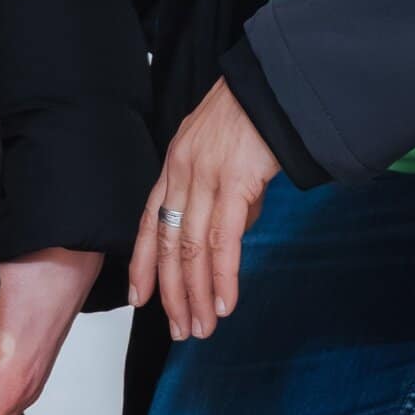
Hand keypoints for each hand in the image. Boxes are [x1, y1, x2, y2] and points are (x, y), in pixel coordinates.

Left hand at [129, 78, 277, 340]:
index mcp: (174, 165)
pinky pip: (224, 241)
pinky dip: (223, 277)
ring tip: (203, 327)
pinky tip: (225, 302)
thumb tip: (229, 236)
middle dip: (172, 293)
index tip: (139, 298)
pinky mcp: (236, 183)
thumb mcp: (219, 151)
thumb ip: (218, 192)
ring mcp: (206, 178)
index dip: (143, 264)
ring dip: (197, 295)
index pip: (150, 223)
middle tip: (180, 329)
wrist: (274, 86)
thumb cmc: (252, 116)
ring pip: (193, 250)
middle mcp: (182, 172)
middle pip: (169, 245)